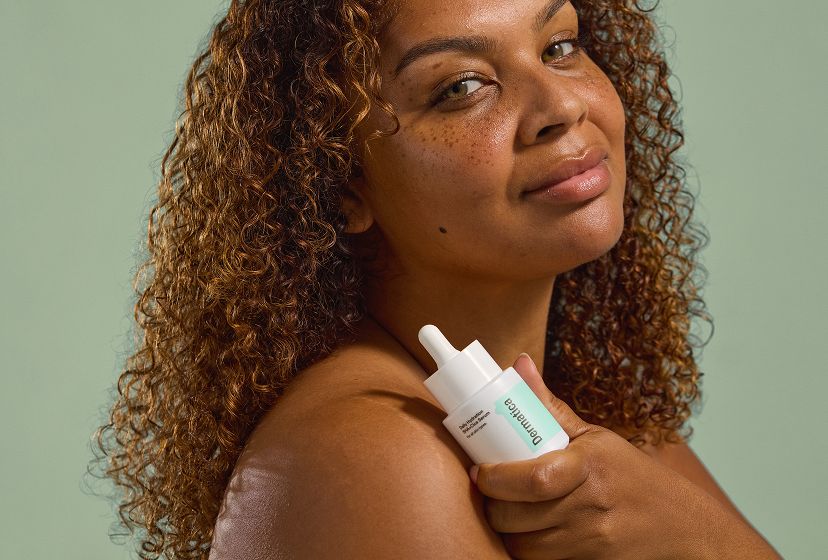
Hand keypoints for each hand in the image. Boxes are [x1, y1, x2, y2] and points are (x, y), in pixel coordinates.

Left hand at [468, 353, 722, 559]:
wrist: (684, 528)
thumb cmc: (633, 478)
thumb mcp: (597, 438)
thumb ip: (551, 408)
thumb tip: (517, 364)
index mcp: (589, 465)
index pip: (532, 478)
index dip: (494, 479)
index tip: (480, 471)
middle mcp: (590, 505)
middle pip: (516, 517)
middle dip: (492, 506)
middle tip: (490, 492)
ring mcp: (592, 541)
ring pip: (522, 546)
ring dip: (507, 531)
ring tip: (509, 512)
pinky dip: (527, 551)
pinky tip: (532, 533)